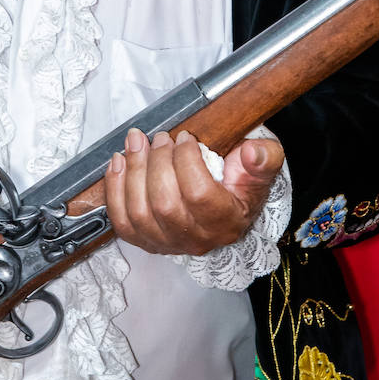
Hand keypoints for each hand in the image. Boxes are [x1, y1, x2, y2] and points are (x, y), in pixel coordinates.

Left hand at [104, 127, 284, 254]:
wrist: (224, 208)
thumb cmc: (239, 185)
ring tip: (136, 141)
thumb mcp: (260, 169)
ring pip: (139, 212)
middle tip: (160, 137)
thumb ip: (263, 158)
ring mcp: (167, 243)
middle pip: (164, 204)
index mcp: (226, 221)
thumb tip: (252, 152)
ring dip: (133, 170)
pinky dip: (115, 188)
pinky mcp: (145, 240)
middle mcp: (196, 239)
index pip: (198, 193)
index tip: (185, 137)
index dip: (185, 160)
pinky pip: (121, 221)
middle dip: (156, 162)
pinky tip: (118, 162)